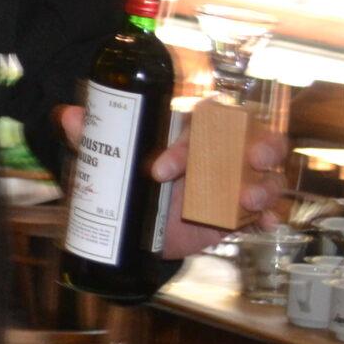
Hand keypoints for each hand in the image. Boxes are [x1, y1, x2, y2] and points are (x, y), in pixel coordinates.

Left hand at [56, 104, 286, 260]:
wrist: (140, 226)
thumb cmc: (134, 179)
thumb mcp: (112, 162)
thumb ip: (94, 139)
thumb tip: (72, 117)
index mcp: (191, 132)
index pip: (200, 124)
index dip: (183, 146)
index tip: (157, 172)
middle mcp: (221, 152)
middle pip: (254, 136)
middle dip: (260, 144)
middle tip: (250, 159)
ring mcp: (236, 182)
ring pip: (268, 175)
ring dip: (265, 185)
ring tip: (248, 199)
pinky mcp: (241, 213)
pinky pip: (267, 210)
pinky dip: (271, 215)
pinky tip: (266, 223)